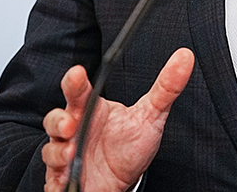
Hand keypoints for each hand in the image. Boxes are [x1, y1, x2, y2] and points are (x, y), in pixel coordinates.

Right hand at [41, 48, 194, 191]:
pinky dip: (58, 176)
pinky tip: (67, 176)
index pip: (78, 91)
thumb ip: (166, 87)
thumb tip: (185, 57)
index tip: (78, 74)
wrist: (124, 182)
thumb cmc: (130, 146)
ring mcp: (66, 155)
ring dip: (58, 151)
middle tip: (70, 123)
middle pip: (56, 118)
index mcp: (91, 109)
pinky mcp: (64, 179)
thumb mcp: (151, 116)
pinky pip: (54, 178)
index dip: (74, 82)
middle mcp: (75, 130)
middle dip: (59, 119)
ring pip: (51, 148)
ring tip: (72, 152)